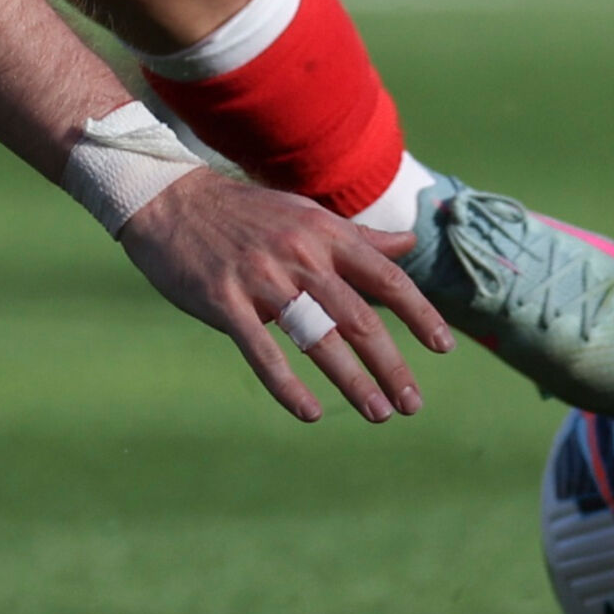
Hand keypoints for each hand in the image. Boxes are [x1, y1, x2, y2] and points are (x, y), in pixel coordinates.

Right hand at [116, 177, 449, 423]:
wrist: (169, 201)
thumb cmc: (245, 214)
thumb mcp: (305, 215)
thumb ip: (358, 237)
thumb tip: (409, 245)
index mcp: (323, 233)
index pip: (385, 275)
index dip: (419, 313)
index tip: (443, 347)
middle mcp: (299, 255)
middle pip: (359, 316)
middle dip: (391, 364)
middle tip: (412, 403)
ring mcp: (261, 279)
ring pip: (318, 337)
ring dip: (352, 380)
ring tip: (379, 412)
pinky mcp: (224, 301)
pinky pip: (262, 352)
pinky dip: (288, 385)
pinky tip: (310, 412)